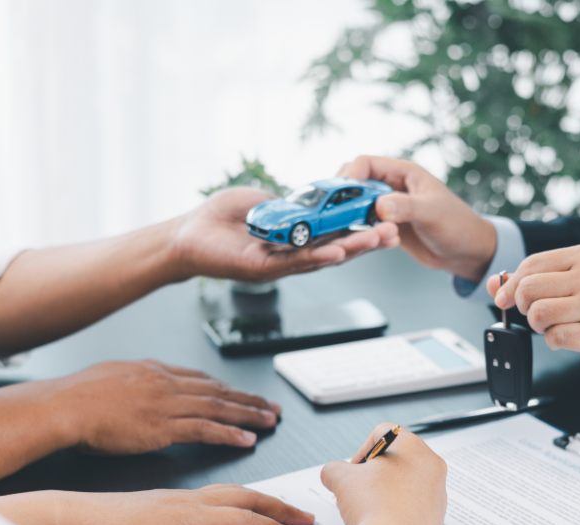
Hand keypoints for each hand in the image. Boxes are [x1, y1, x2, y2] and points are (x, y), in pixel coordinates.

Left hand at [0, 486, 313, 524]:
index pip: (244, 521)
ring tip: (282, 508)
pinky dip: (242, 496)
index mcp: (189, 514)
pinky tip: (239, 504)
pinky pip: (219, 492)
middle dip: (280, 508)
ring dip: (263, 499)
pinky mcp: (170, 499)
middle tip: (306, 517)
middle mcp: (189, 500)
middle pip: (247, 499)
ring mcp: (180, 497)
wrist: (68, 517)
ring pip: (234, 492)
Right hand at [54, 359, 281, 452]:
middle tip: (272, 407)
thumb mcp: (115, 374)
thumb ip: (139, 378)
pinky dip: (228, 434)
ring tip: (269, 421)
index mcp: (156, 370)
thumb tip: (148, 381)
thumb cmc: (77, 396)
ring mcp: (167, 404)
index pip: (202, 379)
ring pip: (219, 408)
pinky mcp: (162, 427)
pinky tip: (246, 440)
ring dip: (248, 415)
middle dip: (249, 400)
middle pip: (219, 391)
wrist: (62, 406)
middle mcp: (167, 383)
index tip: (245, 395)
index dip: (228, 388)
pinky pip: (205, 430)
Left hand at [169, 186, 399, 281]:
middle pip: (337, 251)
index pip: (335, 236)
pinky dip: (318, 257)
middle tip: (393, 235)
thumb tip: (310, 199)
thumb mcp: (263, 200)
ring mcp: (279, 265)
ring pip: (322, 259)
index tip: (383, 222)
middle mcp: (291, 256)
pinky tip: (338, 252)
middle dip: (366, 243)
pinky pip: (294, 264)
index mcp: (295, 240)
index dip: (359, 231)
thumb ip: (289, 203)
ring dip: (351, 251)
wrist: (186, 234)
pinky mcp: (262, 270)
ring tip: (376, 241)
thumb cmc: (220, 218)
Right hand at [320, 424, 447, 524]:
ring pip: (407, 484)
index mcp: (414, 447)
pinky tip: (383, 523)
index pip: (383, 433)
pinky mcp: (437, 518)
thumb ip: (333, 469)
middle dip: (374, 474)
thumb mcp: (341, 479)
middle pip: (397, 460)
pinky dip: (398, 511)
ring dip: (386, 492)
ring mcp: (438, 493)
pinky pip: (414, 507)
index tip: (354, 470)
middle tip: (358, 490)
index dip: (362, 450)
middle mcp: (432, 466)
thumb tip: (332, 474)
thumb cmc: (373, 506)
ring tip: (369, 510)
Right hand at [337, 156, 496, 281]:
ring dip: (349, 216)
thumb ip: (406, 207)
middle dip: (342, 196)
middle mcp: (393, 186)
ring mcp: (389, 206)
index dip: (350, 176)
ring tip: (344, 231)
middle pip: (355, 182)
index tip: (338, 195)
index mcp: (405, 172)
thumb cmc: (458, 225)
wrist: (467, 252)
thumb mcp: (432, 214)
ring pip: (356, 204)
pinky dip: (358, 231)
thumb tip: (379, 205)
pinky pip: (364, 224)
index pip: (366, 163)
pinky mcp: (388, 225)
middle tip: (334, 215)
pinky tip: (362, 241)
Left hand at [488, 245, 579, 375]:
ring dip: (537, 326)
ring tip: (554, 325)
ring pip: (538, 315)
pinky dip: (553, 341)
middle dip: (524, 306)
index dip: (511, 284)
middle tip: (537, 313)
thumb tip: (495, 284)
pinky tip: (566, 337)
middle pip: (529, 290)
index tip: (506, 298)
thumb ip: (544, 274)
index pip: (531, 265)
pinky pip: (555, 338)